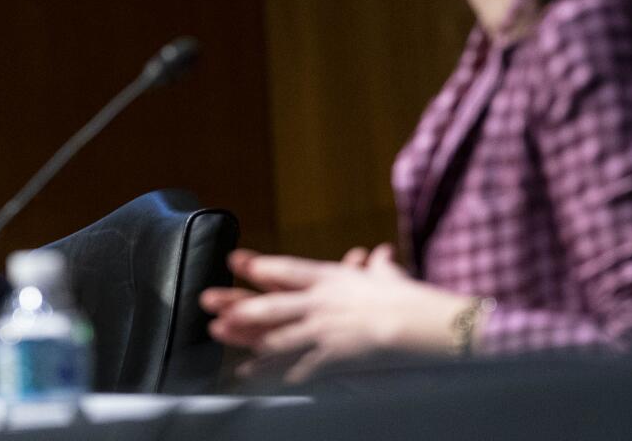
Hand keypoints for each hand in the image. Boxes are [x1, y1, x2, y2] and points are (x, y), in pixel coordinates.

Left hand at [201, 244, 469, 381]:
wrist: (423, 323)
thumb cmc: (409, 298)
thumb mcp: (391, 277)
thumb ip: (380, 266)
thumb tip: (380, 254)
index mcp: (332, 278)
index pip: (288, 269)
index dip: (259, 265)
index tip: (235, 261)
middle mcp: (321, 302)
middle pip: (271, 302)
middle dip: (237, 302)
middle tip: (208, 301)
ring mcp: (324, 330)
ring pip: (275, 334)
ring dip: (244, 336)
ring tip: (218, 335)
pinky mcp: (332, 356)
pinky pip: (297, 366)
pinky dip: (274, 373)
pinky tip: (254, 377)